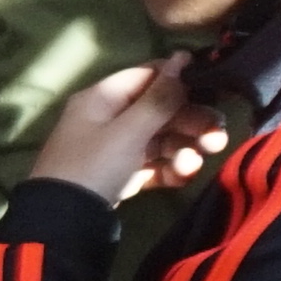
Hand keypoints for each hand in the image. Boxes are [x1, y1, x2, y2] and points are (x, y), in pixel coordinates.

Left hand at [33, 58, 208, 202]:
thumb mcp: (127, 131)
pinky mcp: (121, 176)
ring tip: (195, 163)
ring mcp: (115, 149)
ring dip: (184, 149)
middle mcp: (108, 119)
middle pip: (160, 111)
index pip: (148, 76)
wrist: (63, 224)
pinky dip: (169, 169)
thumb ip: (159, 98)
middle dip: (192, 123)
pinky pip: (153, 165)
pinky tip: (183, 176)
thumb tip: (181, 56)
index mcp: (102, 99)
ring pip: (161, 140)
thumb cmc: (93, 167)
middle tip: (217, 137)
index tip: (215, 87)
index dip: (181, 80)